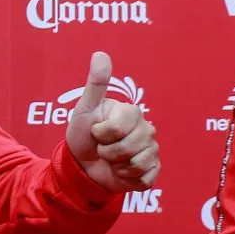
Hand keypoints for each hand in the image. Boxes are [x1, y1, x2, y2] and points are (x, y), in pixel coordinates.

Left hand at [65, 52, 159, 193]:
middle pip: (127, 148)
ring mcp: (152, 150)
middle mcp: (147, 129)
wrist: (82, 164)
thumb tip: (100, 54)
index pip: (116, 129)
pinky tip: (122, 171)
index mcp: (132, 112)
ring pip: (136, 164)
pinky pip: (144, 179)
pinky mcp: (152, 171)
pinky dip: (128, 179)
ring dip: (116, 165)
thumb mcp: (85, 108)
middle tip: (102, 147)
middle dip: (106, 152)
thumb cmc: (83, 133)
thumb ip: (95, 83)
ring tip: (111, 159)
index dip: (100, 134)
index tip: (96, 131)